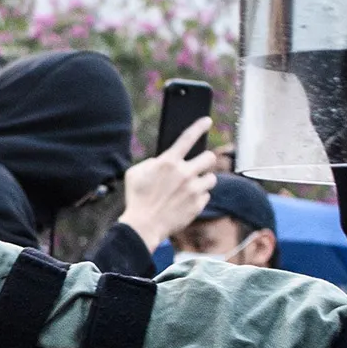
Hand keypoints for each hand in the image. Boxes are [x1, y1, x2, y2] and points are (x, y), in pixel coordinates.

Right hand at [119, 120, 219, 250]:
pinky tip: (185, 202)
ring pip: (212, 178)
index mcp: (168, 163)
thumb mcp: (135, 173)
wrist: (143, 226)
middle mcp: (184, 173)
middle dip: (206, 159)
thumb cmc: (136, 198)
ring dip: (203, 180)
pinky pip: (206, 196)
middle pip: (210, 158)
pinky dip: (198, 198)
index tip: (207, 121)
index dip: (199, 127)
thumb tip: (162, 161)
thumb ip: (151, 163)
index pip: (188, 138)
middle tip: (199, 165)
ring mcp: (193, 190)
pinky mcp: (198, 204)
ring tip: (190, 187)